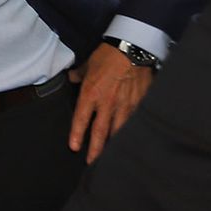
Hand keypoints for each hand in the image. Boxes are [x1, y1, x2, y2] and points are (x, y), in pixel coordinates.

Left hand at [68, 43, 152, 163]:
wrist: (132, 48)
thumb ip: (79, 75)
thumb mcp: (88, 64)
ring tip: (111, 158)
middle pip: (100, 132)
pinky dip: (131, 132)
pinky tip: (130, 141)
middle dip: (95, 149)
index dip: (76, 134)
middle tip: (92, 162)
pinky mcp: (139, 103)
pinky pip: (134, 122)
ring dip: (113, 144)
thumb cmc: (108, 55)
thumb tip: (72, 78)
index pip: (81, 119)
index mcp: (91, 93)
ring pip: (118, 130)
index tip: (74, 147)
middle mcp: (107, 103)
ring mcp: (124, 105)